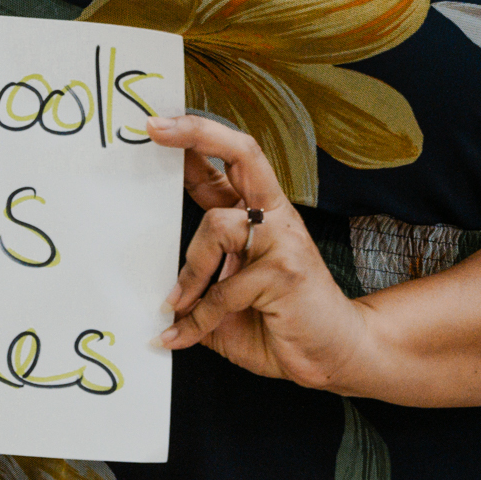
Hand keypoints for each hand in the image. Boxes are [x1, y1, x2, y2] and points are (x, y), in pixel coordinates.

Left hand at [150, 112, 374, 392]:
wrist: (331, 354)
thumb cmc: (278, 322)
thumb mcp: (226, 294)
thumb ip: (199, 277)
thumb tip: (149, 277)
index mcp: (259, 215)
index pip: (228, 163)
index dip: (194, 139)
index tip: (156, 125)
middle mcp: (273, 217)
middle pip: (242, 153)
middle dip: (197, 134)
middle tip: (157, 128)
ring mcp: (283, 239)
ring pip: (216, 226)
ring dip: (190, 272)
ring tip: (175, 305)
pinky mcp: (285, 271)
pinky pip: (223, 288)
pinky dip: (198, 318)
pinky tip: (182, 335)